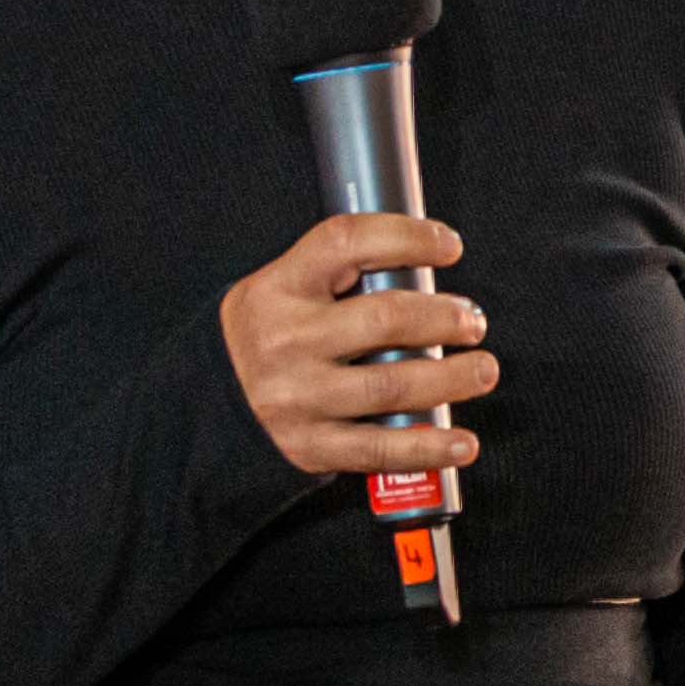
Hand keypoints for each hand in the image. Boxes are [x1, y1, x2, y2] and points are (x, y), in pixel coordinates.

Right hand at [219, 213, 495, 484]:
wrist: (203, 409)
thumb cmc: (262, 340)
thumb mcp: (279, 291)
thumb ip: (336, 280)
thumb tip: (420, 272)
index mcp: (280, 287)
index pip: (348, 242)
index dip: (407, 237)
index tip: (448, 246)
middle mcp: (287, 340)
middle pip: (386, 319)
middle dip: (445, 318)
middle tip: (473, 321)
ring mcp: (298, 397)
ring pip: (394, 384)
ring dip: (453, 378)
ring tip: (482, 370)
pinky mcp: (310, 446)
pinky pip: (381, 448)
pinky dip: (430, 446)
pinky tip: (462, 442)